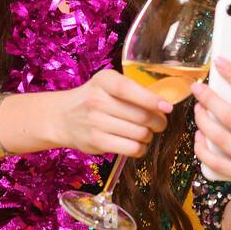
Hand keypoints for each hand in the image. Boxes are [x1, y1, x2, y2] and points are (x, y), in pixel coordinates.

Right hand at [49, 68, 172, 158]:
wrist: (63, 117)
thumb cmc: (93, 98)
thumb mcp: (107, 84)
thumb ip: (132, 89)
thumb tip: (164, 103)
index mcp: (104, 81)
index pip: (129, 89)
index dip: (151, 100)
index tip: (167, 107)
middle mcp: (97, 100)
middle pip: (140, 115)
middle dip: (158, 121)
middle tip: (160, 123)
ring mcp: (96, 122)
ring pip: (139, 133)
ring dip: (149, 135)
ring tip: (146, 133)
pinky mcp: (96, 142)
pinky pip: (130, 148)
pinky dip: (141, 148)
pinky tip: (138, 144)